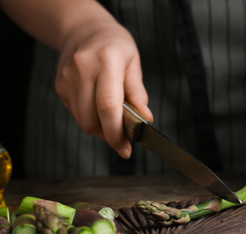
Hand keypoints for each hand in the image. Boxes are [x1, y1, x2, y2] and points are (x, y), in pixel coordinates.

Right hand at [55, 21, 152, 158]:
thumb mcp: (133, 63)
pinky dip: (91, 119)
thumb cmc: (115, 46)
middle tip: (124, 139)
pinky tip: (99, 109)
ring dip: (101, 130)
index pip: (108, 105)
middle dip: (110, 136)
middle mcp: (82, 69)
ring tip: (114, 122)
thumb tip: (145, 120)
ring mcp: (67, 79)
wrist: (83, 30)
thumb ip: (138, 93)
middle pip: (92, 120)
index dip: (117, 133)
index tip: (126, 149)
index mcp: (106, 61)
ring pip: (83, 121)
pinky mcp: (59, 86)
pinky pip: (76, 114)